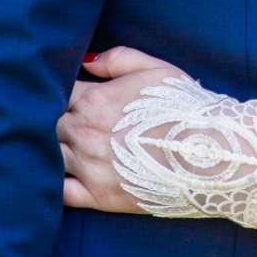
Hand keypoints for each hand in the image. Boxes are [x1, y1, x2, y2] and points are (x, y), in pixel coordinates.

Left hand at [59, 46, 186, 212]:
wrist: (211, 153)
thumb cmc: (185, 107)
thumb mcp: (156, 69)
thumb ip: (117, 59)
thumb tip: (87, 60)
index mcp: (93, 100)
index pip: (53, 93)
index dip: (52, 92)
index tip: (60, 95)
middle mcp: (84, 133)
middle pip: (45, 125)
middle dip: (47, 120)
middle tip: (54, 119)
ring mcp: (89, 167)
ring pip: (48, 155)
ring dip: (46, 149)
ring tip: (50, 145)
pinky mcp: (98, 197)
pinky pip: (59, 192)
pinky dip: (50, 184)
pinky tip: (51, 178)